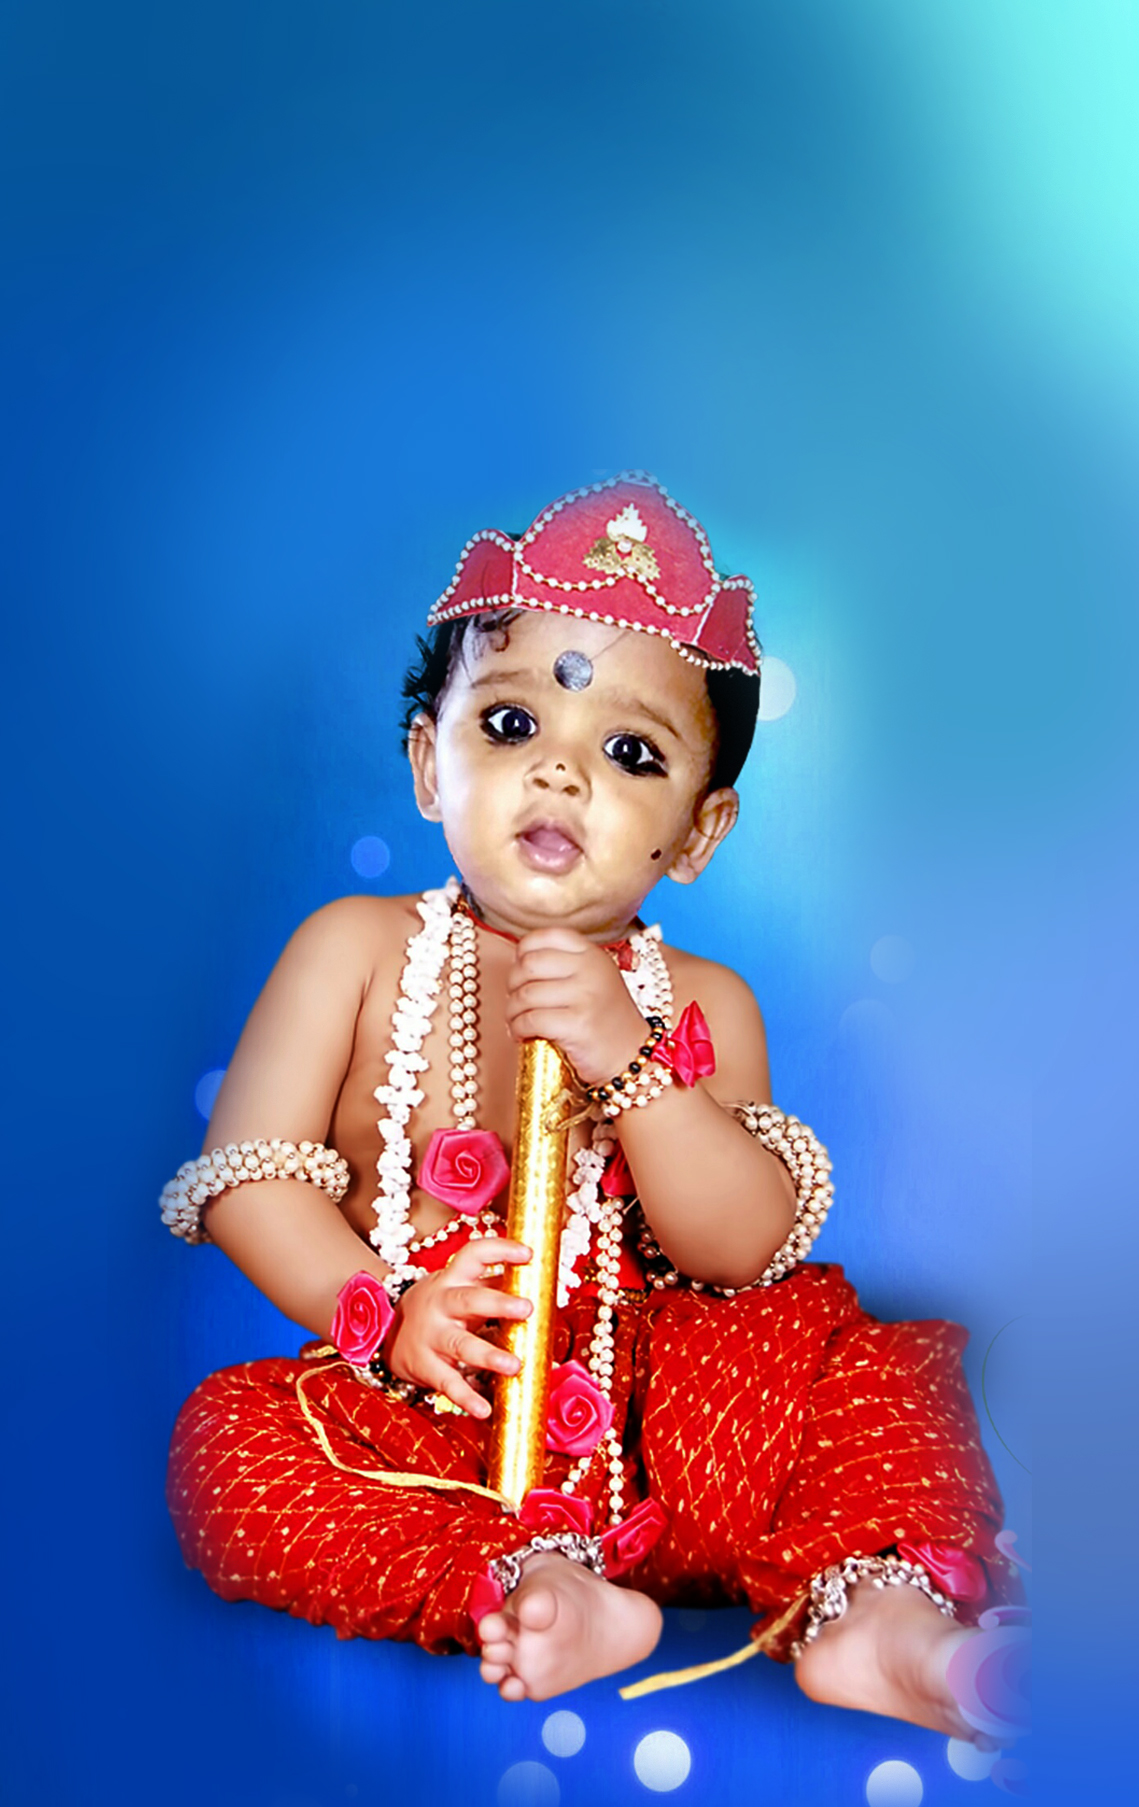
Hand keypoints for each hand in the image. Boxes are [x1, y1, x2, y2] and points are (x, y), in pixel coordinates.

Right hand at [386, 1237, 532, 1417]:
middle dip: (498, 1303)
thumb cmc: (442, 1307)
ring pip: (460, 1344)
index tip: (528, 1252)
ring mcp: (432, 1335)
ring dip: (488, 1355)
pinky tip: (485, 1409)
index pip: (474, 1254)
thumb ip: (494, 1284)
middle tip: (527, 1308)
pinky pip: (447, 1382)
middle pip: (469, 1299)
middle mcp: (442, 1303)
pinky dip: (466, 1397)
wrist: (386, 1332)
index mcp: (454, 1278)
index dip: (500, 1250)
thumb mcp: (460, 1289)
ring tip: (515, 1366)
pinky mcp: (425, 1366)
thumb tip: (541, 1283)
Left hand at [504, 929, 648, 1084]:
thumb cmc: (606, 1019)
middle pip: (529, 964)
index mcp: (593, 954)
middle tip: (515, 1000)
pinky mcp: (577, 1024)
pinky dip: (517, 1028)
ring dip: (512, 1011)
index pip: (546, 936)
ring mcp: (585, 996)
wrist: (632, 1055)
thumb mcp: (594, 979)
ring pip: (525, 994)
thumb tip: (518, 961)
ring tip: (515, 1021)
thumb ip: (565, 965)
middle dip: (512, 983)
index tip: (520, 969)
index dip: (524, 951)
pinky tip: (521, 1034)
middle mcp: (590, 969)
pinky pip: (530, 1020)